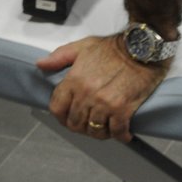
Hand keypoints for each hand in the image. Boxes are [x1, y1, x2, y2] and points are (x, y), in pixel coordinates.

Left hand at [37, 34, 168, 142]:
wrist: (141, 47)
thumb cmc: (113, 47)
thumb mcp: (83, 46)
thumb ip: (59, 57)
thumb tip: (40, 65)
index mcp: (74, 80)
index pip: (57, 108)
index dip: (61, 117)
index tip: (68, 118)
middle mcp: (87, 94)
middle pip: (75, 123)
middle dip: (81, 127)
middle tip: (89, 124)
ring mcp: (104, 103)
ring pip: (95, 130)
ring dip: (100, 133)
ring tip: (106, 128)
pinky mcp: (122, 109)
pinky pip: (117, 131)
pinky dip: (120, 135)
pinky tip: (123, 133)